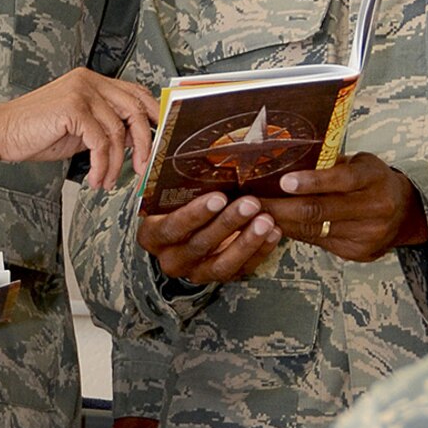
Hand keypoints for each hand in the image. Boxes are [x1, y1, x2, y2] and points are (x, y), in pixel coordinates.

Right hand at [0, 69, 160, 189]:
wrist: (1, 132)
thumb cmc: (35, 132)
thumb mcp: (79, 128)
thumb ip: (104, 127)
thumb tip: (134, 141)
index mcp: (92, 81)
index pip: (136, 93)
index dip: (153, 116)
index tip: (160, 141)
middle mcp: (90, 81)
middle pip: (135, 110)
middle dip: (143, 145)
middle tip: (142, 170)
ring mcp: (82, 91)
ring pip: (117, 132)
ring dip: (116, 164)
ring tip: (106, 181)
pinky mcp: (73, 108)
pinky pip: (101, 142)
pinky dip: (101, 166)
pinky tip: (94, 178)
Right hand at [137, 190, 281, 284]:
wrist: (182, 235)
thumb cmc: (177, 205)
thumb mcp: (170, 194)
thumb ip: (175, 179)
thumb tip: (188, 149)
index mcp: (153, 235)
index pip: (171, 228)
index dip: (194, 214)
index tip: (219, 197)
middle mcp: (171, 259)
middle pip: (199, 245)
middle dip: (227, 223)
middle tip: (251, 203)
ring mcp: (196, 272)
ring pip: (221, 264)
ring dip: (246, 241)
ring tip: (266, 220)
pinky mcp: (220, 277)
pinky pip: (241, 270)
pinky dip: (260, 251)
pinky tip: (274, 232)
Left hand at [259, 152, 427, 261]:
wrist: (406, 213)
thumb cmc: (372, 180)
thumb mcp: (360, 164)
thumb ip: (330, 165)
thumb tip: (284, 161)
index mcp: (374, 178)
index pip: (341, 179)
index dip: (311, 182)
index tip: (283, 181)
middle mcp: (374, 208)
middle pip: (320, 211)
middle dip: (281, 207)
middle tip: (252, 202)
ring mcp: (366, 234)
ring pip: (313, 230)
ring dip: (281, 222)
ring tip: (255, 214)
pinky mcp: (357, 252)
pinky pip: (317, 243)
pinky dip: (294, 233)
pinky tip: (276, 226)